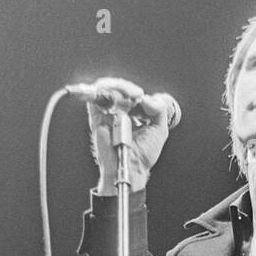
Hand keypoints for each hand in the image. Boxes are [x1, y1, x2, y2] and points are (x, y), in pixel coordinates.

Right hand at [84, 77, 170, 194]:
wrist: (131, 167)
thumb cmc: (142, 155)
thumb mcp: (159, 130)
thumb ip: (159, 110)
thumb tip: (147, 98)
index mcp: (131, 115)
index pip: (131, 94)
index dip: (137, 92)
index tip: (144, 99)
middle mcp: (118, 113)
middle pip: (118, 88)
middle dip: (128, 88)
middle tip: (137, 95)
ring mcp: (106, 115)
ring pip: (106, 89)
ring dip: (119, 88)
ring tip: (130, 96)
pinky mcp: (96, 119)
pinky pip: (96, 99)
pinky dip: (106, 93)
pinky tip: (118, 99)